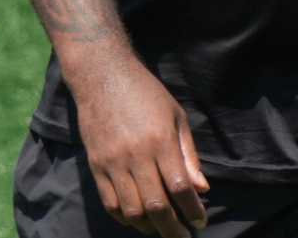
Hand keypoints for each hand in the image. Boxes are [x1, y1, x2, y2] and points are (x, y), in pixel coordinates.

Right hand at [72, 59, 208, 235]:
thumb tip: (201, 189)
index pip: (180, 187)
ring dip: (149, 227)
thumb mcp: (176, 116)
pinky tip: (138, 219)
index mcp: (161, 141)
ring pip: (132, 211)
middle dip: (173, 229)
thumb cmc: (146, 94)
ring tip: (162, 229)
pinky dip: (125, 218)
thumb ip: (188, 155)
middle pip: (156, 206)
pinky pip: (110, 204)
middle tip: (184, 236)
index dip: (192, 210)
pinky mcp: (96, 166)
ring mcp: (113, 163)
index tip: (201, 221)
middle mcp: (137, 156)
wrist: (103, 76)